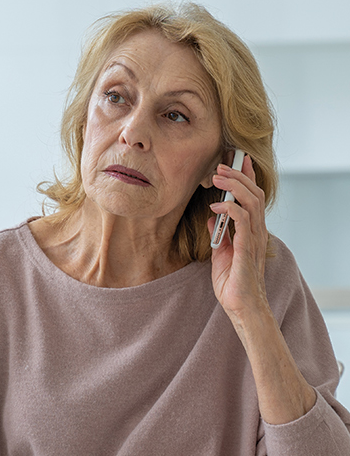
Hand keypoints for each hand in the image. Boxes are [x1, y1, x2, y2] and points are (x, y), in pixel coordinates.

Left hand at [208, 155, 268, 320]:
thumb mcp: (222, 254)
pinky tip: (215, 208)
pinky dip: (229, 209)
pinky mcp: (246, 249)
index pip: (254, 197)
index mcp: (252, 231)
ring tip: (216, 178)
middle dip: (238, 176)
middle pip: (254, 194)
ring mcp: (254, 240)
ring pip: (251, 202)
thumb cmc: (233, 284)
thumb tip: (212, 219)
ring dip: (234, 186)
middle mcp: (257, 232)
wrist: (241, 308)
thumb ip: (220, 235)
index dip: (248, 177)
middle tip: (220, 167)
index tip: (238, 161)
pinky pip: (242, 220)